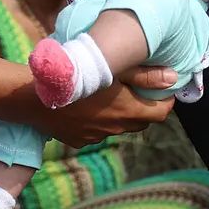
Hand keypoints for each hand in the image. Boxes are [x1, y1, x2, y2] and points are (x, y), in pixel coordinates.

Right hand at [34, 65, 176, 145]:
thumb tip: (173, 78)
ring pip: (118, 127)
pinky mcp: (81, 140)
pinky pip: (97, 132)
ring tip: (108, 96)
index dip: (165, 102)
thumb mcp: (114, 68)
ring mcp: (97, 137)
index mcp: (128, 111)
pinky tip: (86, 106)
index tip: (162, 91)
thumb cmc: (77, 74)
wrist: (35, 96)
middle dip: (143, 108)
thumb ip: (146, 75)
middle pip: (141, 122)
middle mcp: (116, 128)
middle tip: (136, 90)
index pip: (161, 113)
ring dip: (119, 115)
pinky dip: (99, 121)